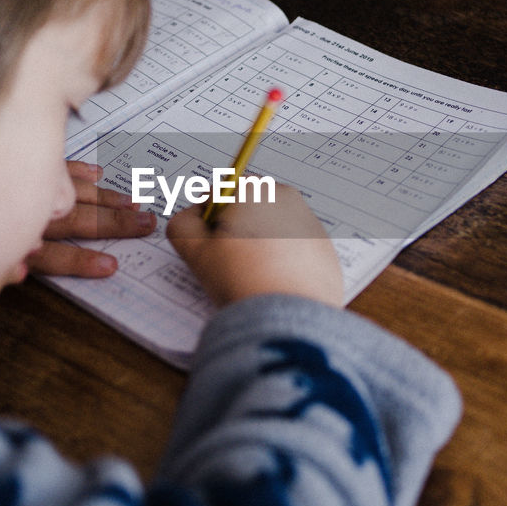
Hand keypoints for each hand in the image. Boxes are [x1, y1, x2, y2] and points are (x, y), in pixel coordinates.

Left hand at [26, 161, 155, 276]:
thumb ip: (2, 270)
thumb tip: (21, 274)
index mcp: (15, 242)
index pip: (53, 256)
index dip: (81, 261)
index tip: (111, 266)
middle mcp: (23, 213)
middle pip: (74, 219)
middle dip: (113, 222)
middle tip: (145, 223)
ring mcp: (23, 186)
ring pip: (71, 191)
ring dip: (103, 198)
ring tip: (131, 202)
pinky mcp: (20, 166)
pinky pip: (54, 167)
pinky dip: (77, 170)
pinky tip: (95, 173)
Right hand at [166, 183, 343, 307]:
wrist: (288, 317)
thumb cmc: (241, 279)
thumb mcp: (194, 250)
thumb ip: (182, 223)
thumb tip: (191, 216)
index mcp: (254, 188)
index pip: (220, 192)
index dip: (208, 218)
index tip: (210, 243)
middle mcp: (287, 197)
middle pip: (249, 206)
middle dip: (236, 227)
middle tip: (230, 260)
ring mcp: (310, 222)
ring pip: (273, 226)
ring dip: (260, 242)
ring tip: (253, 274)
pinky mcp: (325, 248)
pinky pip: (295, 246)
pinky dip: (284, 258)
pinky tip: (274, 281)